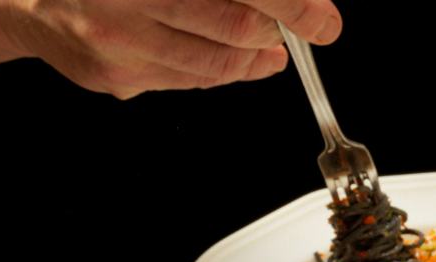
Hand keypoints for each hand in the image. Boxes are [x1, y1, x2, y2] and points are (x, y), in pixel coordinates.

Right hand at [0, 0, 340, 95]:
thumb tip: (281, 4)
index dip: (290, 5)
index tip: (322, 17)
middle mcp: (124, 4)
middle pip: (233, 27)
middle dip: (282, 29)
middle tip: (308, 24)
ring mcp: (117, 44)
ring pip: (216, 63)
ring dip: (257, 55)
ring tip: (271, 43)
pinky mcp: (114, 76)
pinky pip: (189, 80)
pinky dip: (223, 69)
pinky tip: (238, 57)